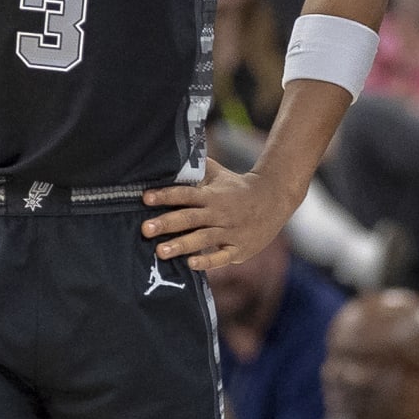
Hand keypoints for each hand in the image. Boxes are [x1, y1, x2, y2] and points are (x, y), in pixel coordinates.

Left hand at [142, 159, 301, 270]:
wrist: (273, 199)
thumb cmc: (238, 187)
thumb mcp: (219, 173)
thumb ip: (197, 167)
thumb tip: (173, 154)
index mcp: (212, 194)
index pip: (185, 193)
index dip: (165, 195)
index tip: (145, 198)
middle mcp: (219, 213)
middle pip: (190, 218)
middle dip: (167, 223)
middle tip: (145, 229)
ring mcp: (229, 232)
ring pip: (203, 239)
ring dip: (181, 245)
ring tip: (160, 252)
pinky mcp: (238, 248)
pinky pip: (221, 257)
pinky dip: (207, 261)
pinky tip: (191, 264)